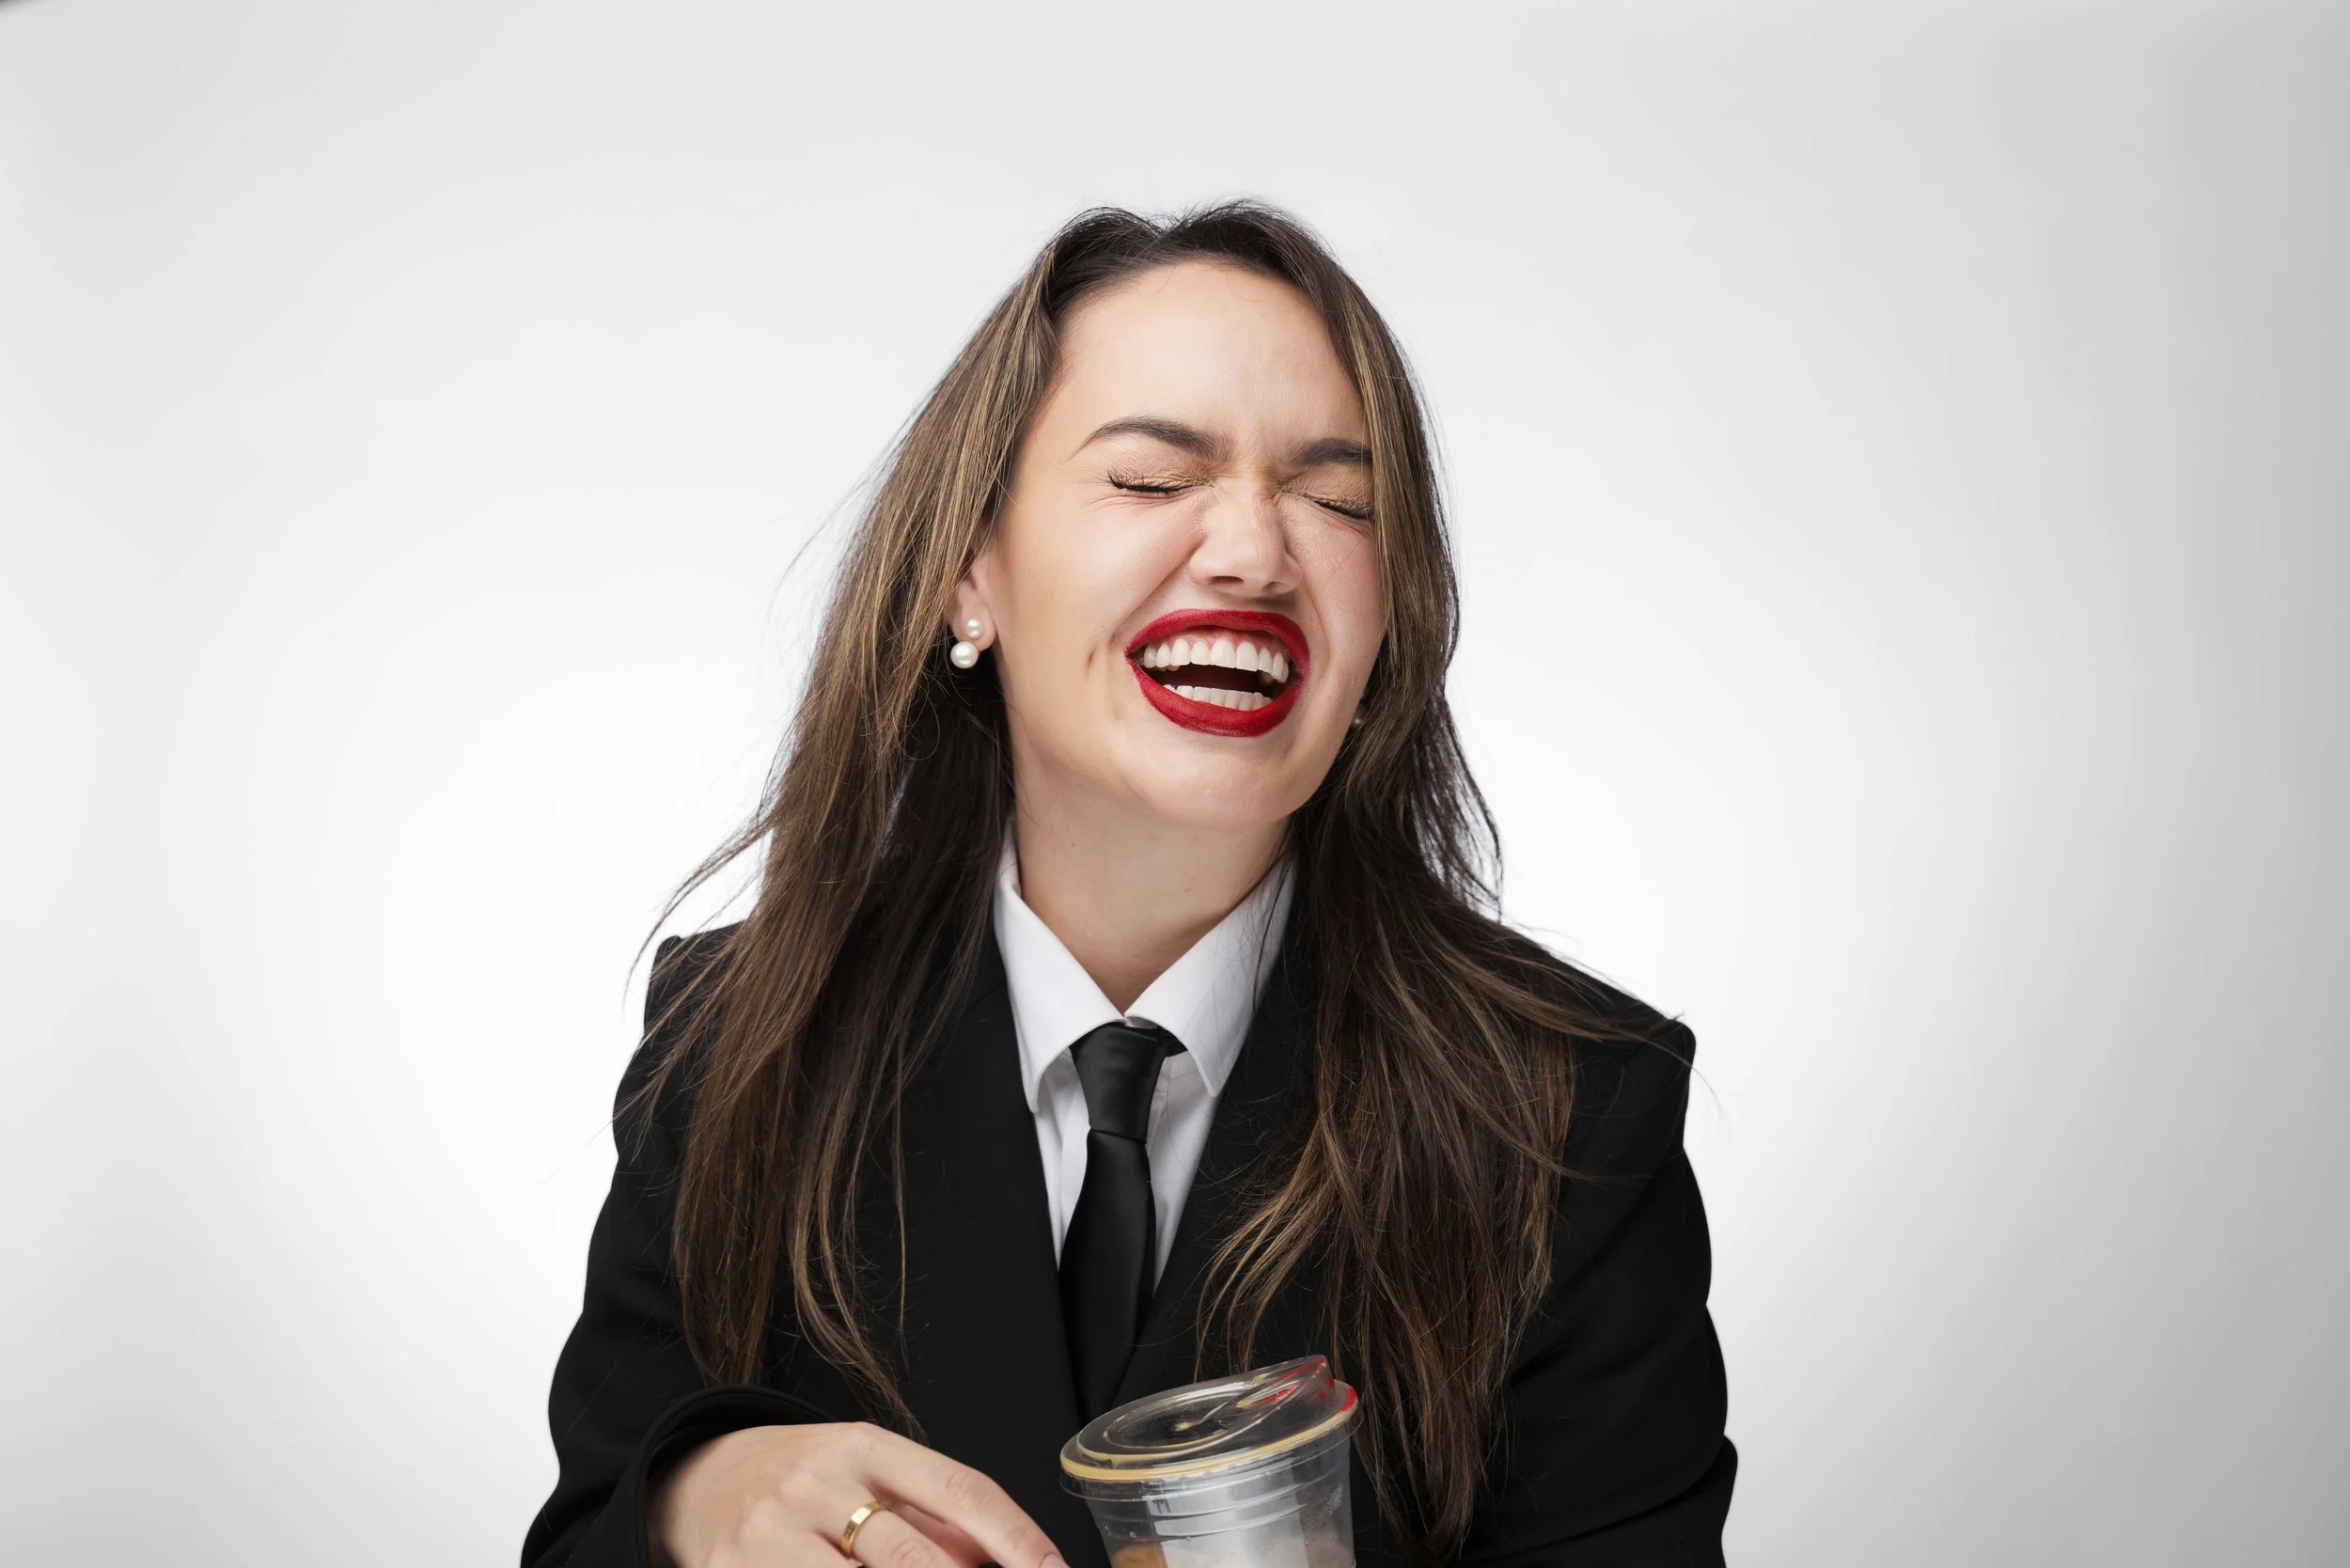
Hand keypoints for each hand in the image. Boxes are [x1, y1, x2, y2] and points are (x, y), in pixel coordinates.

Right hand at [650, 1421, 1068, 1567]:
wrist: (691, 1482)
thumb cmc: (800, 1482)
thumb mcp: (864, 1474)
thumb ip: (929, 1517)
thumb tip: (999, 1559)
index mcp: (863, 1446)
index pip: (958, 1488)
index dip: (1014, 1535)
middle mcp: (817, 1484)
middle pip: (913, 1556)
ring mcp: (770, 1535)